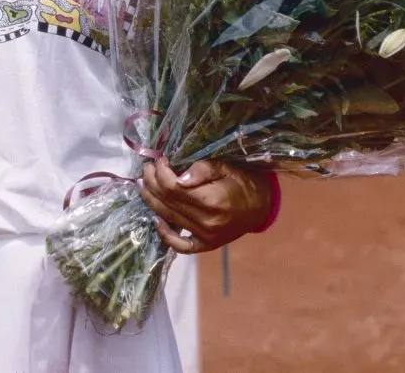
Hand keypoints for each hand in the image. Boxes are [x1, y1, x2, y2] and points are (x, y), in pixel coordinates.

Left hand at [138, 157, 273, 254]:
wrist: (262, 206)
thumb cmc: (244, 182)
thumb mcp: (227, 167)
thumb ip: (203, 170)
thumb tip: (179, 177)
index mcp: (213, 200)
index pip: (173, 187)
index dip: (161, 172)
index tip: (159, 160)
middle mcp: (207, 221)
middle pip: (168, 201)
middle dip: (152, 183)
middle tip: (146, 169)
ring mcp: (206, 236)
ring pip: (169, 218)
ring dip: (151, 201)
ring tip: (143, 185)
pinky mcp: (206, 245)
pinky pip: (180, 245)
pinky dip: (165, 234)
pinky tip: (156, 219)